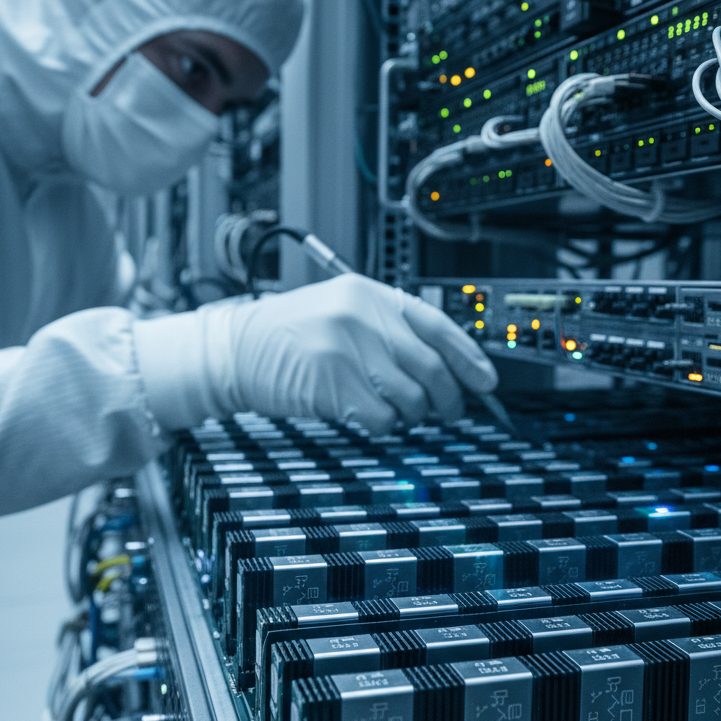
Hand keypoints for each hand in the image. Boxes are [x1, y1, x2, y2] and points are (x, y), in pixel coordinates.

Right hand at [133, 274, 497, 432]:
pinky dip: (382, 426)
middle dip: (447, 398)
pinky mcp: (333, 383)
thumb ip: (386, 331)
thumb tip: (441, 368)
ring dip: (411, 415)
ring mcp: (347, 349)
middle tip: (446, 412)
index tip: (486, 382)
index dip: (468, 357)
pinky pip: (382, 417)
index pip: (436, 324)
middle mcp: (363, 316)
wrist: (234, 350)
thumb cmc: (287, 337)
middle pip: (431, 366)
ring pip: (411, 397)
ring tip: (395, 412)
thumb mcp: (340, 313)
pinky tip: (366, 416)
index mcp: (370, 294)